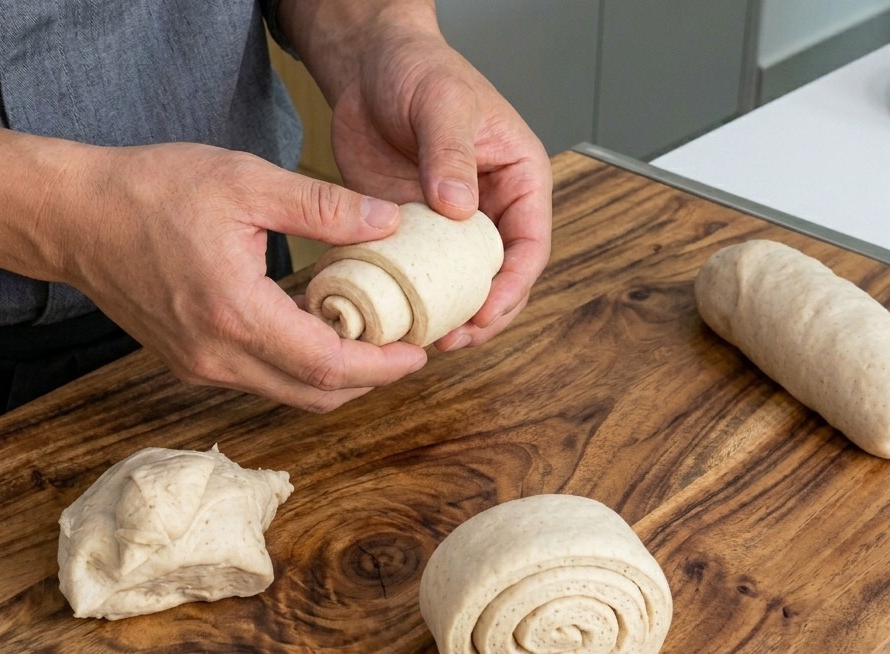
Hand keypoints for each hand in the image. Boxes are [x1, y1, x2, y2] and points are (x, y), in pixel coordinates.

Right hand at [51, 142, 428, 410]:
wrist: (74, 217)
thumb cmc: (150, 191)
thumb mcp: (245, 181)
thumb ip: (322, 206)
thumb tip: (388, 223)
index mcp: (235, 314)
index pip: (328, 366)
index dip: (382, 367)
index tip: (418, 353)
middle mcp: (216, 356)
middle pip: (314, 395)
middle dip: (368, 381)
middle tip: (403, 350)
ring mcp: (200, 366)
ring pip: (287, 393)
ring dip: (334, 376)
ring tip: (368, 338)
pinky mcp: (189, 363)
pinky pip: (258, 380)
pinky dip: (297, 367)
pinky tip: (314, 329)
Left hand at [282, 1, 552, 351]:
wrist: (368, 68)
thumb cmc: (419, 70)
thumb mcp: (442, 103)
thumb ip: (451, 154)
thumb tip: (460, 209)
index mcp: (519, 177)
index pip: (530, 243)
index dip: (513, 285)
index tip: (486, 312)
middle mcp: (491, 207)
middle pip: (502, 277)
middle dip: (485, 316)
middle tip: (455, 341)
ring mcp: (452, 224)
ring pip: (463, 284)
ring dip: (451, 315)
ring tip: (429, 340)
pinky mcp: (414, 231)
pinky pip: (420, 274)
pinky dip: (414, 298)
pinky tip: (399, 316)